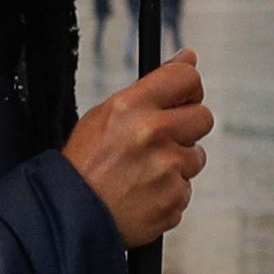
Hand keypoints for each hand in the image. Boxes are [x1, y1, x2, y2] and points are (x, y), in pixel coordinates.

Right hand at [63, 52, 210, 247]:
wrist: (70, 215)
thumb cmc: (85, 164)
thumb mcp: (105, 114)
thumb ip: (150, 88)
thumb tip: (188, 58)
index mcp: (132, 106)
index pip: (186, 78)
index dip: (188, 88)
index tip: (184, 98)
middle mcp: (153, 133)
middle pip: (203, 117)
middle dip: (187, 128)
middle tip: (162, 139)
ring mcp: (167, 169)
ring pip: (195, 157)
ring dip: (176, 164)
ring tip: (143, 172)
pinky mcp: (174, 199)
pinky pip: (184, 189)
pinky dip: (168, 193)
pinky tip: (142, 194)